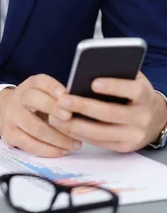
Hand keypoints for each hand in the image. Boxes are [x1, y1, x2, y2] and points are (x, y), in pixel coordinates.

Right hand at [0, 74, 82, 156]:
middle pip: (34, 100)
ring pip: (35, 128)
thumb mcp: (42, 92)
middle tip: (70, 117)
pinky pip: (30, 145)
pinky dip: (49, 150)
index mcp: (30, 85)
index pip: (40, 81)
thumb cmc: (33, 103)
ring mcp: (13, 117)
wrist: (3, 110)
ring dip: (58, 138)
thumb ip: (58, 96)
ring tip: (75, 143)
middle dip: (53, 109)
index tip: (66, 94)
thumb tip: (85, 104)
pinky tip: (62, 151)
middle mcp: (19, 98)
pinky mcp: (10, 135)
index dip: (53, 87)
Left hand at [49, 71, 166, 151]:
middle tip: (62, 100)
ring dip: (75, 125)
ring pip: (101, 132)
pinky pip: (98, 143)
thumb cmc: (136, 92)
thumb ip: (117, 72)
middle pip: (110, 113)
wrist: (155, 118)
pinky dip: (79, 135)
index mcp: (145, 95)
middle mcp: (142, 117)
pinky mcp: (124, 147)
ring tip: (56, 115)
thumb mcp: (132, 79)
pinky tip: (64, 126)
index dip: (113, 86)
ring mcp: (134, 135)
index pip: (131, 90)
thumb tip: (90, 64)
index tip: (93, 82)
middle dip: (84, 107)